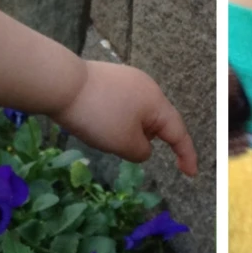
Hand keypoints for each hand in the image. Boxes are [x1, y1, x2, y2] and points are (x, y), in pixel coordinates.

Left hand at [54, 61, 198, 176]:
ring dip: (127, 130)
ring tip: (101, 133)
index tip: (191, 174)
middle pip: (156, 121)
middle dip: (145, 139)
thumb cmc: (98, 115)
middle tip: (122, 147)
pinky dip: (114, 120)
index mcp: (156, 102)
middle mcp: (146, 86)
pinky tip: (94, 121)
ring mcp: (126, 79)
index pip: (178, 132)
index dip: (186, 155)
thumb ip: (142, 151)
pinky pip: (119, 105)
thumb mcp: (124, 143)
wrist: (60, 83)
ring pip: (136, 114)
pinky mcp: (107, 78)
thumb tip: (143, 146)